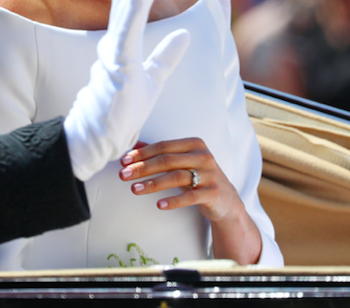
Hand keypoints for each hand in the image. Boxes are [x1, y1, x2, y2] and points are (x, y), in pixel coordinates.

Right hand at [63, 0, 189, 180]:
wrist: (99, 140)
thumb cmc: (119, 114)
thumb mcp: (152, 80)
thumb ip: (166, 57)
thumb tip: (183, 33)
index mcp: (122, 45)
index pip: (134, 6)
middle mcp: (115, 43)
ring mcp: (114, 53)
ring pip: (126, 8)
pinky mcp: (116, 65)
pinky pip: (125, 31)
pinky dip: (133, 7)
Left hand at [120, 137, 262, 263]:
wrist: (226, 200)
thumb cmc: (198, 176)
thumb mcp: (181, 162)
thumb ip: (160, 153)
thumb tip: (133, 146)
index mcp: (194, 144)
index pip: (163, 146)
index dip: (142, 153)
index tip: (124, 161)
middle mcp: (203, 156)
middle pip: (167, 160)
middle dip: (142, 168)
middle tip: (123, 175)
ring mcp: (210, 175)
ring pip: (176, 177)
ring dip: (153, 183)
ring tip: (135, 189)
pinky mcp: (214, 193)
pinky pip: (190, 197)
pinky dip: (173, 200)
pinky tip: (158, 205)